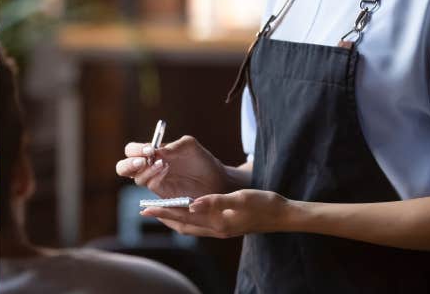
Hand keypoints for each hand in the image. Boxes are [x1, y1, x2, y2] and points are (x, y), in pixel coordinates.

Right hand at [115, 135, 230, 197]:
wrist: (218, 181)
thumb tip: (155, 151)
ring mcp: (155, 183)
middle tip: (142, 161)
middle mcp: (150, 168)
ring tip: (163, 164)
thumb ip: (173, 146)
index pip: (132, 150)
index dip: (136, 150)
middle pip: (124, 168)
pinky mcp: (163, 195)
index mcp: (152, 154)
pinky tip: (167, 170)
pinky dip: (156, 178)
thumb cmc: (202, 161)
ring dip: (146, 171)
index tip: (150, 150)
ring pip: (137, 179)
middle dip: (128, 164)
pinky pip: (151, 187)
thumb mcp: (190, 146)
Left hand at [140, 189, 288, 238]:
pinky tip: (186, 208)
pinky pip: (200, 224)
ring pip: (191, 226)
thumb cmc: (264, 204)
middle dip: (164, 217)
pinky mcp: (226, 225)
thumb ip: (216, 202)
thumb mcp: (241, 198)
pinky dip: (188, 217)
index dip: (165, 212)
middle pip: (183, 225)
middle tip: (146, 210)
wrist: (283, 216)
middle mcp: (217, 229)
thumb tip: (191, 204)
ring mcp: (222, 229)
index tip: (147, 208)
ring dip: (175, 218)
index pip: (185, 218)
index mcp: (218, 223)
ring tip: (160, 210)